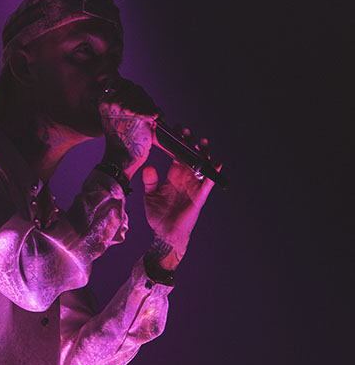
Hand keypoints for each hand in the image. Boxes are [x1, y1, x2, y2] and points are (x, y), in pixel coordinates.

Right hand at [99, 78, 159, 179]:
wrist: (121, 159)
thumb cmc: (118, 141)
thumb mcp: (110, 118)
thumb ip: (117, 103)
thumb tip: (133, 91)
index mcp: (105, 101)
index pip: (122, 83)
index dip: (131, 91)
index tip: (134, 101)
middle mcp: (115, 102)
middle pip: (137, 89)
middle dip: (143, 100)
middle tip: (143, 115)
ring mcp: (128, 108)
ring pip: (147, 98)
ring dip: (150, 108)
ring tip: (147, 122)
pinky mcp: (142, 116)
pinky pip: (155, 110)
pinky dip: (157, 118)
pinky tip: (152, 127)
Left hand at [143, 128, 220, 270]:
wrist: (166, 234)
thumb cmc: (158, 216)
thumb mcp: (150, 196)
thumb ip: (150, 181)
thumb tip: (149, 166)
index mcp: (174, 177)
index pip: (177, 155)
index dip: (177, 144)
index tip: (174, 130)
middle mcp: (185, 179)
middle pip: (190, 157)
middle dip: (189, 143)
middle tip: (186, 131)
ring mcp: (193, 187)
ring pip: (201, 166)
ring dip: (202, 154)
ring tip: (200, 142)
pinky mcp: (199, 196)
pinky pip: (207, 183)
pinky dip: (212, 174)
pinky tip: (216, 164)